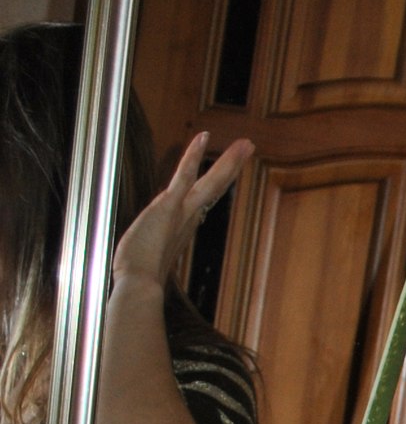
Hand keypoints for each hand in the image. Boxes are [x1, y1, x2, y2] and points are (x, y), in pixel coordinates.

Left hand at [111, 131, 253, 291]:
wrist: (141, 287)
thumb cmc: (139, 282)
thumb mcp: (145, 268)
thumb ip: (148, 264)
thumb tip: (143, 277)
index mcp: (181, 230)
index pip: (201, 201)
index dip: (213, 185)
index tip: (223, 175)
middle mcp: (187, 219)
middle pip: (214, 187)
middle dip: (230, 167)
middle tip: (248, 149)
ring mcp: (181, 211)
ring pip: (210, 181)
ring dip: (228, 161)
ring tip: (246, 144)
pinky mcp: (170, 205)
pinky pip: (184, 175)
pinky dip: (194, 155)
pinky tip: (204, 137)